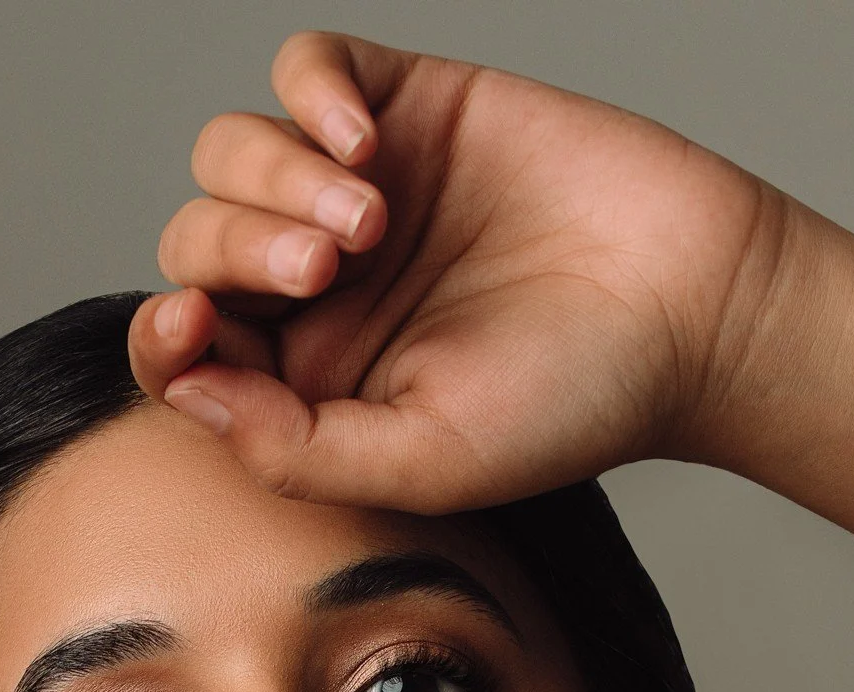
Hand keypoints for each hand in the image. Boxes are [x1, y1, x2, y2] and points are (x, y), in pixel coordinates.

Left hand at [129, 31, 798, 512]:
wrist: (692, 308)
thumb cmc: (570, 404)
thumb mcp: (423, 460)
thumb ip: (295, 449)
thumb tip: (187, 394)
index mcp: (303, 383)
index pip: (183, 351)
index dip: (162, 334)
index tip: (190, 326)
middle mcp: (315, 290)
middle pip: (199, 244)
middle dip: (235, 250)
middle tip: (328, 266)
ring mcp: (356, 191)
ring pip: (234, 154)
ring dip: (273, 177)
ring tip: (366, 220)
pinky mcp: (408, 105)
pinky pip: (308, 69)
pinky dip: (312, 94)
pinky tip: (367, 142)